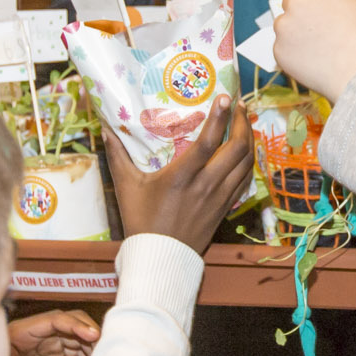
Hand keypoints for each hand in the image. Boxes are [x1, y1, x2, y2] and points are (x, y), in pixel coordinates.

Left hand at [7, 309, 97, 355]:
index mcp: (22, 331)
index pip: (55, 320)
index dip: (76, 325)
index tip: (94, 335)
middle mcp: (36, 332)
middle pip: (68, 321)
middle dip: (88, 331)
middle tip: (105, 346)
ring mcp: (45, 340)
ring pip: (73, 334)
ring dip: (89, 343)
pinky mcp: (50, 350)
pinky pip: (72, 346)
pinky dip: (84, 353)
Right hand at [107, 97, 253, 252]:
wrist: (161, 258)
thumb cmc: (142, 221)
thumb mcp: (126, 186)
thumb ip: (117, 155)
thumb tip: (106, 129)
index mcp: (182, 176)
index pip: (208, 141)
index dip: (220, 117)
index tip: (226, 97)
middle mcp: (206, 185)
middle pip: (237, 148)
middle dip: (243, 123)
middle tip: (240, 106)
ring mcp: (219, 197)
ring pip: (246, 163)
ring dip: (249, 140)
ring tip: (245, 123)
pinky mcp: (225, 207)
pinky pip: (245, 180)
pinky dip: (248, 163)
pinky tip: (244, 153)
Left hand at [272, 0, 355, 99]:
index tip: (321, 8)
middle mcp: (295, 4)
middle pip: (292, 3)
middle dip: (302, 13)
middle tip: (319, 29)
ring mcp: (284, 28)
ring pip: (284, 25)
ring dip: (295, 32)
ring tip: (317, 47)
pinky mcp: (278, 50)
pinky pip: (282, 48)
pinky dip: (292, 52)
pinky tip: (311, 59)